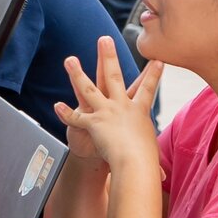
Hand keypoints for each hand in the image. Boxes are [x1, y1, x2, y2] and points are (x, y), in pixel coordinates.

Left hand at [54, 38, 163, 169]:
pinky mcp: (93, 123)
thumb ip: (152, 164)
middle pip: (114, 76)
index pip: (147, 89)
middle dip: (108, 56)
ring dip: (77, 73)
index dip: (153, 75)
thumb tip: (160, 178)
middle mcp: (121, 106)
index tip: (158, 60)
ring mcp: (106, 112)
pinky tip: (57, 106)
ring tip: (69, 59)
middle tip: (104, 39)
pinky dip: (66, 114)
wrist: (135, 163)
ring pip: (88, 88)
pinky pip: (76, 118)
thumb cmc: (145, 162)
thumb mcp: (150, 157)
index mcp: (139, 111)